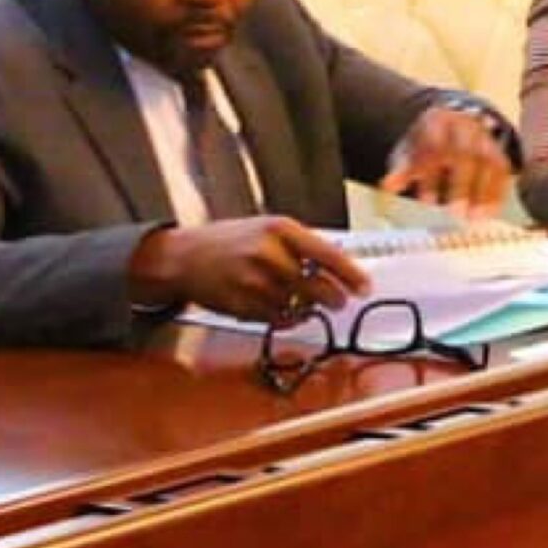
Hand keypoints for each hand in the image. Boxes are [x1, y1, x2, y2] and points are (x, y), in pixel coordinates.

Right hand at [128, 215, 371, 323]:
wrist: (182, 257)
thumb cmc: (226, 241)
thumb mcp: (265, 229)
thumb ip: (300, 245)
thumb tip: (339, 264)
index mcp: (278, 229)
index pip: (327, 254)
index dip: (350, 274)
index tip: (364, 286)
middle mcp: (268, 255)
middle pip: (317, 287)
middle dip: (333, 298)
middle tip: (339, 301)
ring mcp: (255, 283)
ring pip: (299, 306)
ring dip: (306, 307)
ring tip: (299, 298)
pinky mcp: (244, 306)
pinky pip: (278, 319)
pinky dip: (286, 317)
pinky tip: (280, 306)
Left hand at [381, 106, 513, 214]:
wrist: (449, 123)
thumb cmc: (425, 143)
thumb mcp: (409, 151)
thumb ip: (401, 169)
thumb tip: (388, 186)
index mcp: (437, 121)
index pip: (434, 146)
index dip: (431, 174)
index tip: (426, 201)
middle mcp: (464, 126)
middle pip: (466, 154)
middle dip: (461, 185)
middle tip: (455, 213)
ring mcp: (484, 137)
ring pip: (489, 162)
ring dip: (484, 192)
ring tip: (475, 218)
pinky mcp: (498, 150)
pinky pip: (503, 171)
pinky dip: (497, 192)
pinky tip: (490, 212)